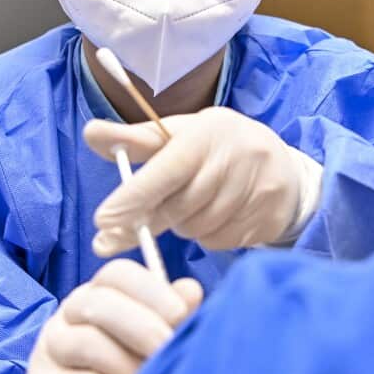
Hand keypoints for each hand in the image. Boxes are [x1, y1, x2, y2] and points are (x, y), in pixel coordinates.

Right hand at [24, 260, 202, 373]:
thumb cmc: (124, 372)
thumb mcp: (150, 341)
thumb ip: (170, 316)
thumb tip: (190, 290)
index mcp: (97, 295)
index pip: (116, 273)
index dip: (150, 289)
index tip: (180, 314)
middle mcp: (68, 316)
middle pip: (97, 302)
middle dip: (142, 326)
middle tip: (167, 350)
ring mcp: (50, 352)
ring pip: (87, 343)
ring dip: (128, 365)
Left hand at [84, 107, 323, 253]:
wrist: (283, 166)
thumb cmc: (216, 148)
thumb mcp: (178, 135)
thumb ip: (135, 140)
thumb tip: (90, 133)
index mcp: (208, 132)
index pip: (165, 170)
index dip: (133, 198)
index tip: (103, 221)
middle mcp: (237, 157)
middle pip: (178, 208)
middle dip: (152, 219)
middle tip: (133, 225)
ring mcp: (257, 188)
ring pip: (197, 229)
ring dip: (184, 225)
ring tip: (193, 205)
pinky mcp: (268, 216)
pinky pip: (219, 241)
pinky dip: (209, 236)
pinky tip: (217, 216)